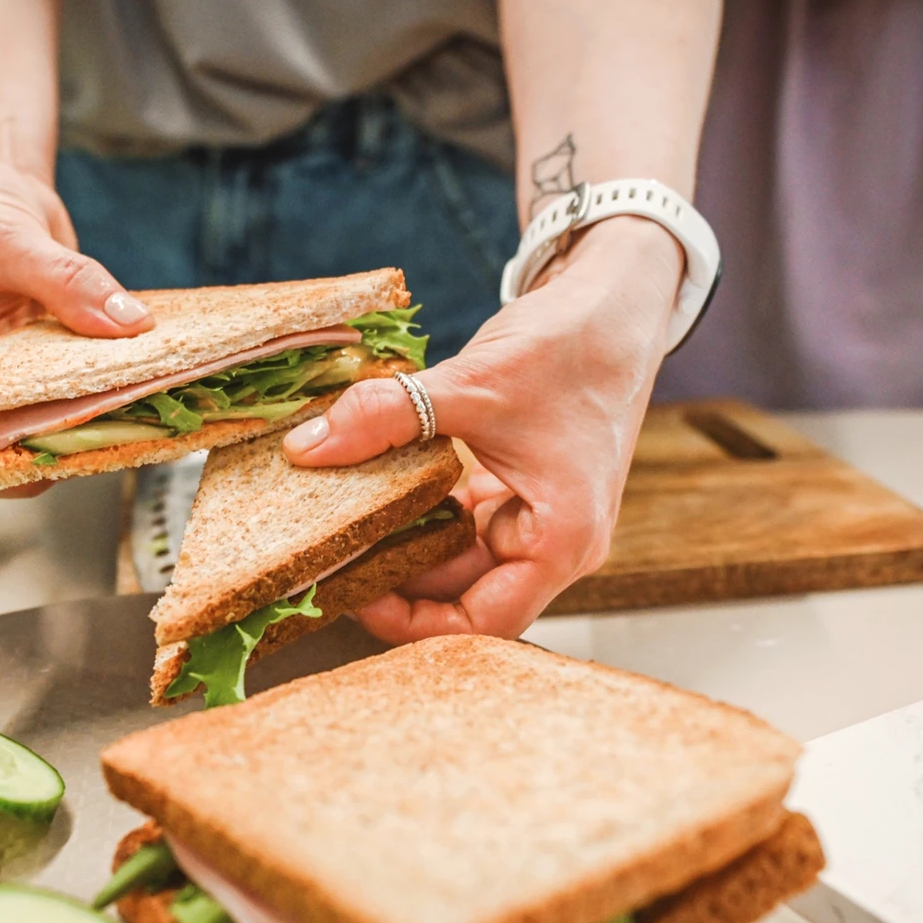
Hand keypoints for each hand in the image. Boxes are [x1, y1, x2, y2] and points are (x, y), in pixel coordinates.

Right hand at [0, 141, 151, 461]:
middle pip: (14, 443)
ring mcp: (14, 372)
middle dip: (66, 443)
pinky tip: (154, 373)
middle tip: (125, 427)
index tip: (57, 456)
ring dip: (100, 414)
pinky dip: (115, 378)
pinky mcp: (52, 354)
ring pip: (57, 416)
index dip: (0, 466)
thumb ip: (66, 283)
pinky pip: (84, 379)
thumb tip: (127, 323)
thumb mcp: (9, 240)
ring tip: (150, 405)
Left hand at [283, 218, 682, 638]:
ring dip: (406, 543)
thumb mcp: (471, 383)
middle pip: (466, 595)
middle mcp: (556, 542)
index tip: (354, 594)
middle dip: (398, 580)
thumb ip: (387, 417)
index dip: (415, 622)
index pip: (484, 621)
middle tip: (329, 556)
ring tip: (343, 524)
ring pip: (460, 559)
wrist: (614, 301)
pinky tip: (377, 490)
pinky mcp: (524, 491)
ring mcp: (540, 518)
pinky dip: (422, 510)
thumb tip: (308, 446)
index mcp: (563, 539)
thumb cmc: (573, 346)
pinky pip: (464, 522)